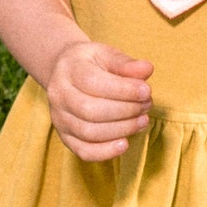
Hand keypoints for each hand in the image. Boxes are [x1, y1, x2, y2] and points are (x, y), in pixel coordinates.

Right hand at [47, 40, 152, 161]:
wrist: (65, 73)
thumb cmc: (91, 64)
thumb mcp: (106, 54)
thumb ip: (126, 63)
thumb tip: (147, 70)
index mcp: (68, 70)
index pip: (94, 83)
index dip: (123, 90)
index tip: (146, 90)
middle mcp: (59, 96)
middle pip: (91, 110)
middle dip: (125, 111)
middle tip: (146, 105)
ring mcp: (60, 119)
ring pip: (89, 133)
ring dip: (122, 129)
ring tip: (142, 120)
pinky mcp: (65, 137)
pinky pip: (84, 151)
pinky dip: (106, 152)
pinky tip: (125, 143)